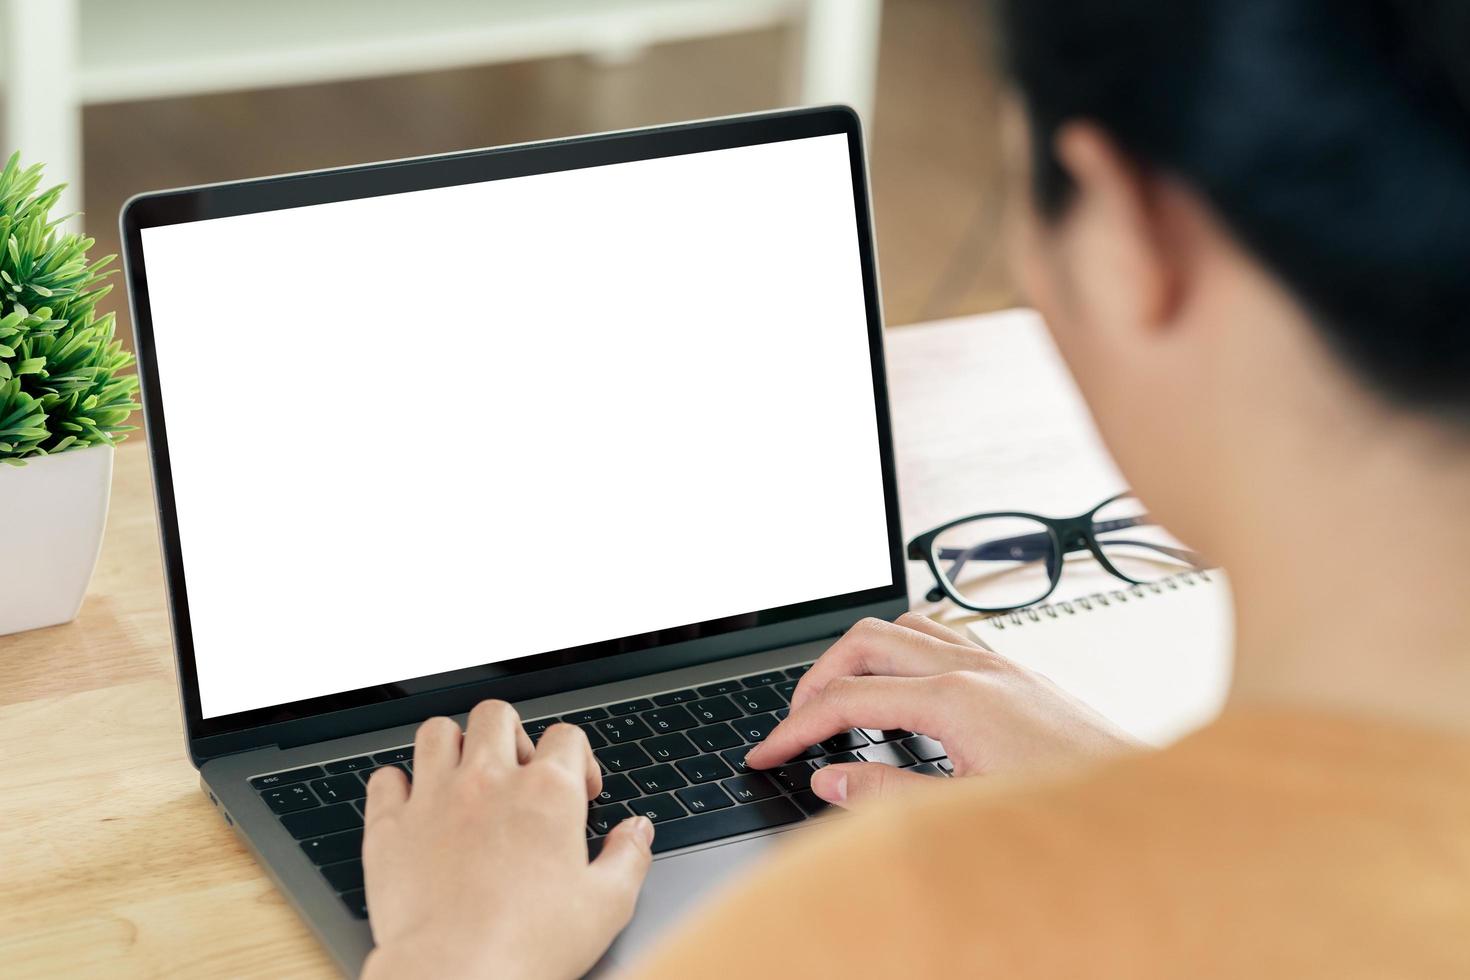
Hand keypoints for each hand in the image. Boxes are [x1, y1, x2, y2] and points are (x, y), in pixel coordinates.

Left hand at [359, 702, 653, 979]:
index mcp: (548, 793)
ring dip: (454, 746)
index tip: (578, 792)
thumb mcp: (607, 905)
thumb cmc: (529, 946)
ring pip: (438, 732)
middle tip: (516, 774)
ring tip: (464, 778)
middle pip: (497, 715)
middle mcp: (489, 780)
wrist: (455, 975)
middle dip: (511, 735)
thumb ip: (628, 856)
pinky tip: (415, 807)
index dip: (578, 759)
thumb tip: (637, 831)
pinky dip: (399, 785)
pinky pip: (385, 778)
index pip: (567, 735)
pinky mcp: (390, 827)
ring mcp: (434, 798)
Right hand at [746, 613, 1141, 807]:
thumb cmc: (1067, 806)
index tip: (767, 752)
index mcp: (954, 700)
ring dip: (858, 655)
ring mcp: (995, 661)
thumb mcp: (965, 812)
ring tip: (839, 697)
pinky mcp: (1013, 669)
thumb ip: (887, 795)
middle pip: (864, 641)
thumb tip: (829, 778)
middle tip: (796, 722)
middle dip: (817, 678)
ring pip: (902, 626)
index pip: (847, 700)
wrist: (1146, 803)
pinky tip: (902, 684)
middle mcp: (973, 667)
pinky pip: (940, 633)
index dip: (796, 726)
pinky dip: (902, 648)